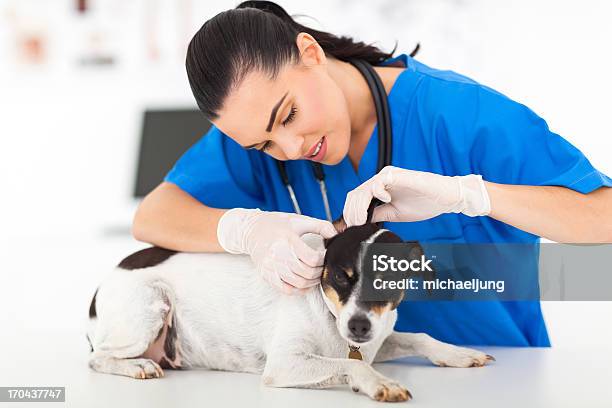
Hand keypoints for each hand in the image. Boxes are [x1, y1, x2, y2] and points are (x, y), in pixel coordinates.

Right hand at [217, 208, 336, 293]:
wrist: (251, 230)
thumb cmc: (277, 224)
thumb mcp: (299, 220)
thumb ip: (320, 225)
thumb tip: (336, 233)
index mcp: (288, 239)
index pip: (312, 258)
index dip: (323, 259)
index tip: (326, 255)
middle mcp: (278, 254)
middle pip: (307, 272)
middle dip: (320, 271)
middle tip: (323, 266)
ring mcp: (271, 266)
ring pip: (299, 283)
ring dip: (312, 281)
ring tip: (316, 274)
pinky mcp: (266, 274)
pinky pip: (286, 289)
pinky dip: (299, 290)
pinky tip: (305, 283)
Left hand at [343, 166, 490, 225]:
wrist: (445, 197)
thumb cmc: (423, 204)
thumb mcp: (394, 213)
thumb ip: (377, 214)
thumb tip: (359, 222)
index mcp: (379, 189)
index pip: (356, 198)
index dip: (348, 213)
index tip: (347, 228)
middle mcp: (380, 180)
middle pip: (355, 194)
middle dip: (351, 212)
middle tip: (353, 226)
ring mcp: (387, 176)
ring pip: (362, 189)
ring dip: (359, 207)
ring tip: (362, 220)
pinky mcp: (397, 174)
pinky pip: (378, 182)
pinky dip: (377, 192)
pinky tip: (386, 200)